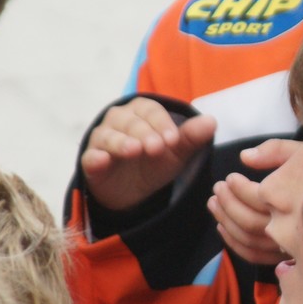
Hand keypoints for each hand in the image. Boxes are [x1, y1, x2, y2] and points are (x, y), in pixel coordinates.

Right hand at [80, 97, 216, 210]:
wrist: (135, 193)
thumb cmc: (155, 162)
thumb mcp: (176, 152)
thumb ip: (190, 138)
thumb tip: (212, 122)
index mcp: (141, 112)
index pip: (150, 111)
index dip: (161, 123)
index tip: (173, 140)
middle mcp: (118, 121)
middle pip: (129, 121)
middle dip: (143, 133)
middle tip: (157, 148)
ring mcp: (102, 139)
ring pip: (108, 135)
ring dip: (120, 142)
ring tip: (134, 150)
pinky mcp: (90, 161)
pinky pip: (90, 157)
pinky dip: (96, 157)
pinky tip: (102, 160)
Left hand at [208, 139, 301, 265]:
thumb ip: (276, 150)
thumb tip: (245, 158)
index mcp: (300, 200)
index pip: (260, 199)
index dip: (240, 189)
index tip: (231, 177)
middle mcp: (296, 228)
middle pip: (251, 223)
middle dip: (228, 204)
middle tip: (218, 187)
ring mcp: (291, 246)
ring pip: (250, 240)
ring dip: (226, 222)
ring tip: (215, 202)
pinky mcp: (287, 255)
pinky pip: (254, 256)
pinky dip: (234, 243)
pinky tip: (222, 228)